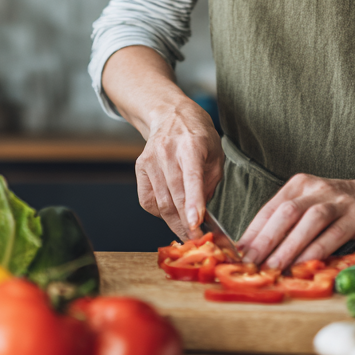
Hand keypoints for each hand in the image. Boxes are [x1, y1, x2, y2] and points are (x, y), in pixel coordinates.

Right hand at [134, 102, 223, 240]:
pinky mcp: (140, 167)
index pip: (191, 177)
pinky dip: (160, 212)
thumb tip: (202, 213)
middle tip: (197, 240)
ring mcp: (150, 159)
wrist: (170, 114)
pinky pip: (147, 200)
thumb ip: (210, 182)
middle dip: (186, 223)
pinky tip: (171, 211)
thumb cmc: (197, 135)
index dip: (193, 201)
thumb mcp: (215, 153)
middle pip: (174, 195)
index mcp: (192, 145)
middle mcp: (167, 151)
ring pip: (160, 202)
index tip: (196, 222)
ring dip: (174, 222)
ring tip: (187, 232)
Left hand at [237, 173, 354, 268]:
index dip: (252, 231)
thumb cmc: (341, 209)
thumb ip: (289, 224)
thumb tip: (258, 253)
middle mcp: (316, 189)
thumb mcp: (311, 207)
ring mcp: (337, 201)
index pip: (270, 208)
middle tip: (250, 262)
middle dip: (265, 239)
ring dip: (289, 246)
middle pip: (285, 212)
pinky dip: (317, 250)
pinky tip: (305, 265)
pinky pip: (333, 234)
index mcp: (299, 185)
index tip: (237, 254)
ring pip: (308, 221)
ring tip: (274, 266)